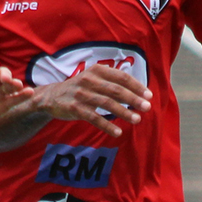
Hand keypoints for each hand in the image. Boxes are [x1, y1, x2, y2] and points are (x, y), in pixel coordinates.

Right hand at [31, 63, 151, 138]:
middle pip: (116, 90)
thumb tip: (138, 91)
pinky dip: (107, 126)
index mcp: (97, 70)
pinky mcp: (75, 108)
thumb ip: (112, 82)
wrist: (52, 96)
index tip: (149, 95)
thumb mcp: (94, 78)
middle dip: (133, 99)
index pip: (121, 77)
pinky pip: (94, 118)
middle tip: (147, 107)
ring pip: (107, 104)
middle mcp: (89, 80)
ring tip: (137, 120)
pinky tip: (118, 132)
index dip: (136, 86)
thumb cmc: (80, 88)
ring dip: (124, 112)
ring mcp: (81, 94)